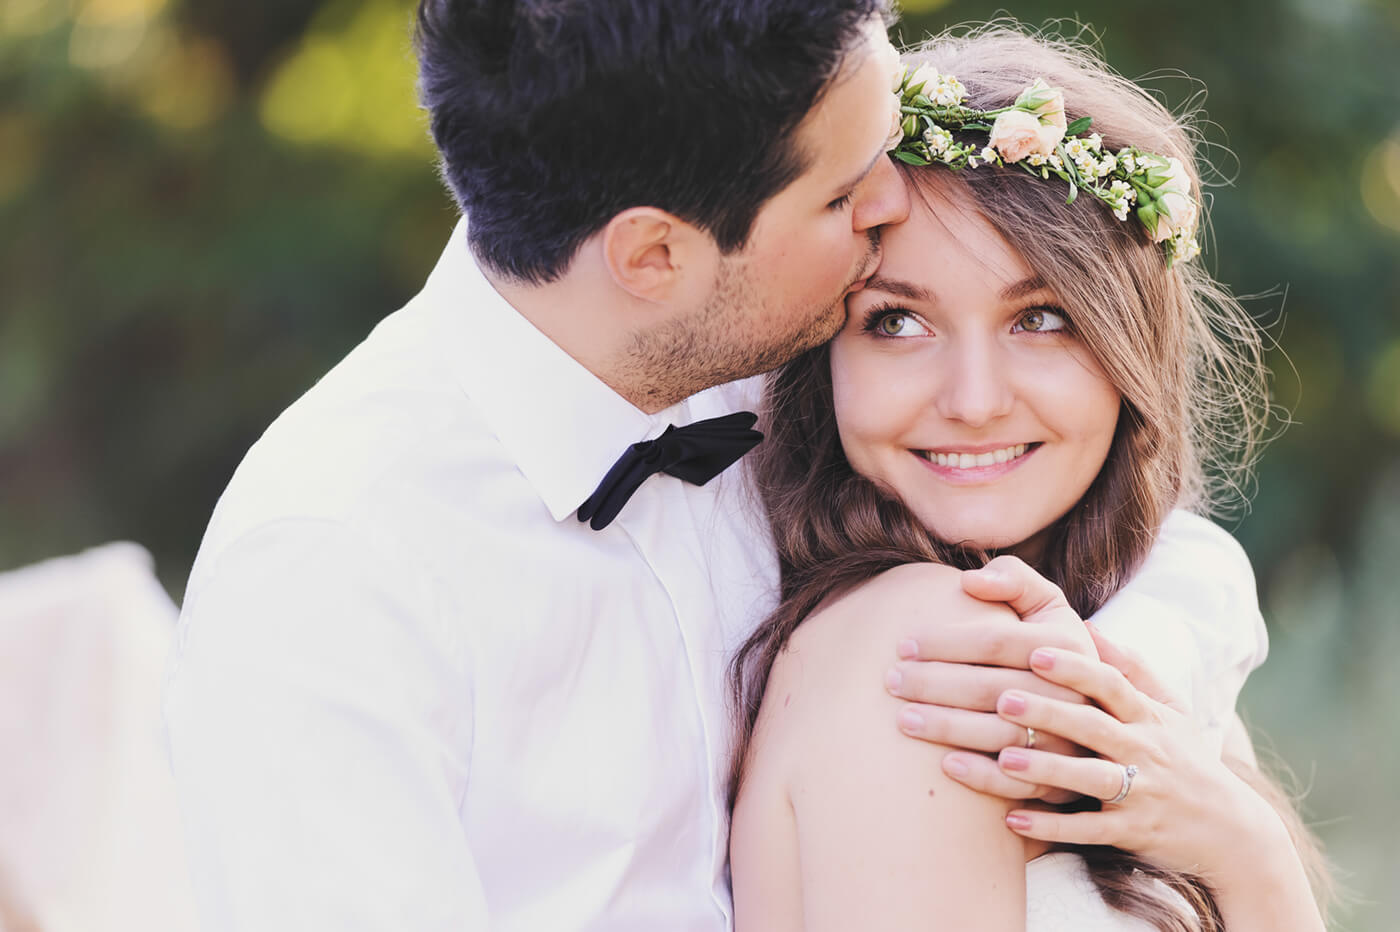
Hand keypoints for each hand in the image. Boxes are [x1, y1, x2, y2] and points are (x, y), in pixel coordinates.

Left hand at [887, 555, 1096, 800]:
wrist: (1144, 741)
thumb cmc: (1072, 660)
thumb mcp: (1058, 613)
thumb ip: (1019, 583)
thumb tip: (970, 579)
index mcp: (1076, 652)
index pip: (1000, 643)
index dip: (950, 641)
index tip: (905, 643)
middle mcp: (1084, 701)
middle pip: (997, 691)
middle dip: (938, 686)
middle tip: (890, 681)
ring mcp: (1083, 748)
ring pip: (1008, 739)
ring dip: (953, 732)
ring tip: (905, 721)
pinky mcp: (1079, 790)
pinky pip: (1032, 790)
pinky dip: (989, 780)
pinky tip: (947, 769)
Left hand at [989, 626, 1280, 877]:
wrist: (1234, 834)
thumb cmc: (1188, 760)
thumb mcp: (1171, 711)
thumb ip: (1131, 669)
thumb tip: (1086, 625)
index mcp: (1150, 718)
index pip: (1112, 685)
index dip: (1075, 669)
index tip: (1035, 654)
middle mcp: (1147, 752)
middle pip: (1095, 727)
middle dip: (1050, 713)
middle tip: (1003, 700)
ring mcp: (1142, 794)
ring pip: (1092, 778)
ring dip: (1048, 769)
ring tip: (1004, 759)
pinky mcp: (1135, 833)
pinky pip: (1090, 830)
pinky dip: (1053, 828)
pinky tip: (1012, 819)